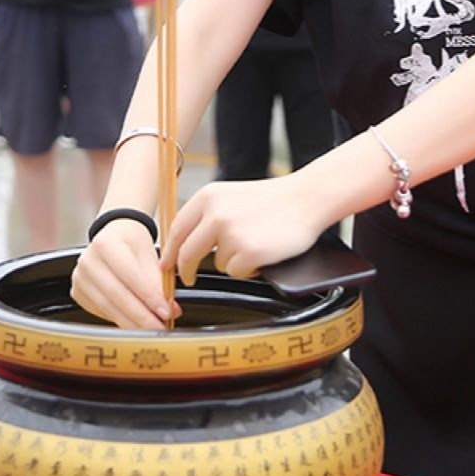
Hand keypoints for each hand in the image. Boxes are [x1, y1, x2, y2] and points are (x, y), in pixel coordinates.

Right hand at [71, 219, 178, 330]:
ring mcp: (80, 278)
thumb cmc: (132, 243)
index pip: (130, 275)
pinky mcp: (78, 293)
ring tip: (152, 328)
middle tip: (161, 327)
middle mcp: (88, 261)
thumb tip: (169, 310)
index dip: (149, 297)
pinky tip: (136, 324)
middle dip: (142, 316)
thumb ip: (158, 281)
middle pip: (117, 295)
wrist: (113, 236)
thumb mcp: (149, 254)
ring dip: (133, 323)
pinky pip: (102, 312)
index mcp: (106, 244)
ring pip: (109, 308)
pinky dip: (121, 320)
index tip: (166, 312)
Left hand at [160, 176, 321, 287]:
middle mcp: (215, 214)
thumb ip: (207, 214)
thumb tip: (183, 242)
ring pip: (216, 264)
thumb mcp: (231, 196)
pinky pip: (236, 272)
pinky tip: (261, 253)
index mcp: (208, 197)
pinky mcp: (249, 251)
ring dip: (231, 261)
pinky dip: (248, 269)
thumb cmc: (272, 200)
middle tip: (188, 279)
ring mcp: (231, 233)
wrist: (307, 198)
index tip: (166, 265)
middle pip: (186, 254)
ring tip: (253, 244)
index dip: (169, 252)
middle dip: (186, 270)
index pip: (177, 230)